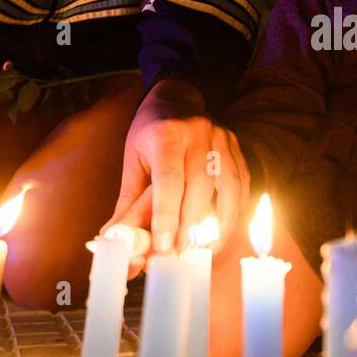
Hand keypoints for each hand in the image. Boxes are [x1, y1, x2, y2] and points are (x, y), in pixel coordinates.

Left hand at [104, 79, 248, 274]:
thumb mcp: (133, 160)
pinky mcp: (237, 149)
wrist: (178, 98)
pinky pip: (241, 186)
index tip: (164, 247)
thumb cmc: (150, 134)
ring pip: (227, 189)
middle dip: (191, 228)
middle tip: (181, 258)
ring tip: (204, 252)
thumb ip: (127, 201)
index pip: (168, 179)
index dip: (167, 215)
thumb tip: (114, 241)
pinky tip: (222, 233)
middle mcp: (198, 134)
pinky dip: (233, 213)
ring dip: (218, 225)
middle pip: (199, 188)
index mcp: (166, 134)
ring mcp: (222, 140)